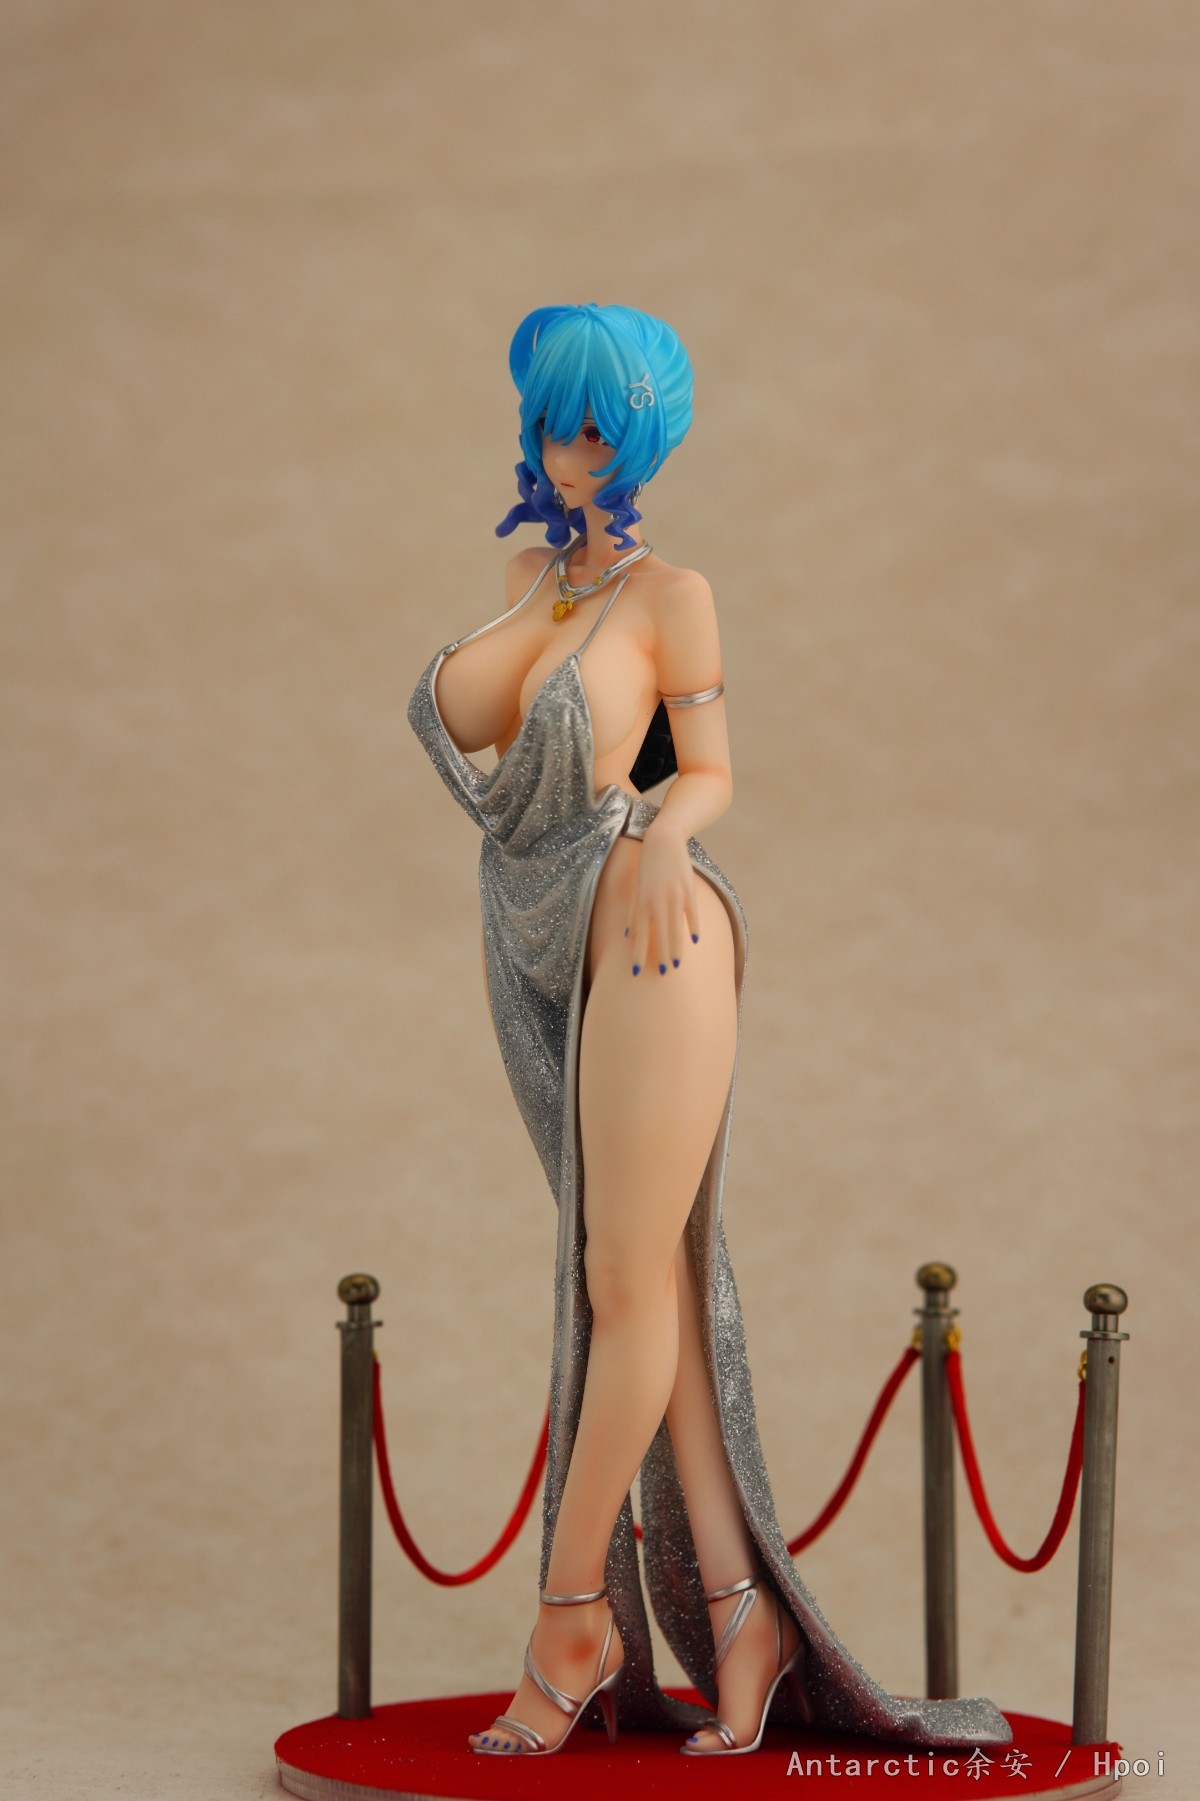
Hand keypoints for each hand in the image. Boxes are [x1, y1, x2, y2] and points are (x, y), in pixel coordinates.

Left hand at [625, 819, 701, 975]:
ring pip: (675, 928)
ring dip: (676, 948)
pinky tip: (694, 941)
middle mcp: (657, 902)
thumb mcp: (636, 887)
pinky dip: (692, 928)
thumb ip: (633, 911)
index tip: (636, 971)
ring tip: (677, 965)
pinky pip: (691, 914)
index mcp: (642, 902)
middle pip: (659, 935)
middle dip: (660, 956)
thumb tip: (628, 934)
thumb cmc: (647, 865)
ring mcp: (674, 897)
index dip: (638, 953)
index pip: (640, 934)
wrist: (663, 841)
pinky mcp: (688, 890)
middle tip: (662, 975)